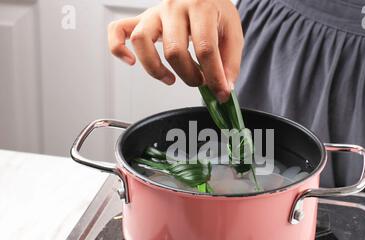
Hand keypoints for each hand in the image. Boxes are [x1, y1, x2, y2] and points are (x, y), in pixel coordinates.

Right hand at [107, 0, 243, 101]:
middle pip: (174, 50)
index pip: (205, 48)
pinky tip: (131, 62)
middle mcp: (174, 7)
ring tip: (171, 79)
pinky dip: (118, 48)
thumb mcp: (232, 34)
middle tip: (199, 81)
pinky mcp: (141, 19)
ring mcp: (154, 13)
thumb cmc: (215, 14)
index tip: (220, 93)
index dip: (214, 76)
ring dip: (156, 68)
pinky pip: (118, 31)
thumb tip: (223, 88)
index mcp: (201, 7)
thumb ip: (230, 63)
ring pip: (142, 41)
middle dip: (189, 75)